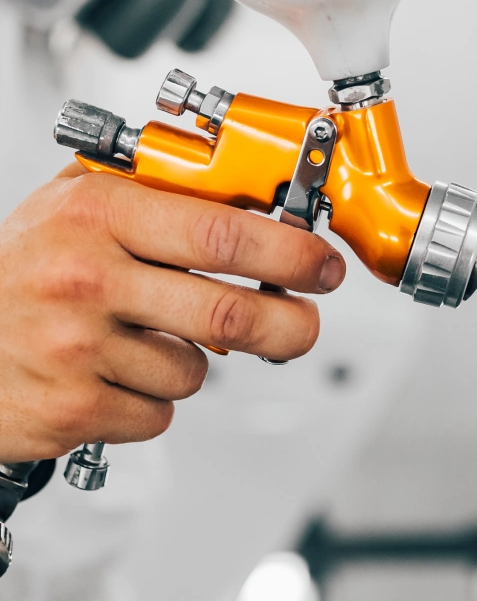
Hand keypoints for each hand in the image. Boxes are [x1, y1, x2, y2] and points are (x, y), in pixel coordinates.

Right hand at [0, 164, 345, 462]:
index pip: (223, 232)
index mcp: (98, 214)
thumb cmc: (16, 270)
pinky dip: (153, 401)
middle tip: (305, 322)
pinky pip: (159, 414)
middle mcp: (86, 277)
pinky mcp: (72, 410)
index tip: (322, 263)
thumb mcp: (73, 203)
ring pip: (195, 369)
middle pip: (229, 311)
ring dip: (194, 362)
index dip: (290, 250)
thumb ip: (152, 189)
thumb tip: (248, 186)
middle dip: (289, 322)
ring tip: (150, 342)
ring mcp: (77, 349)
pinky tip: (114, 376)